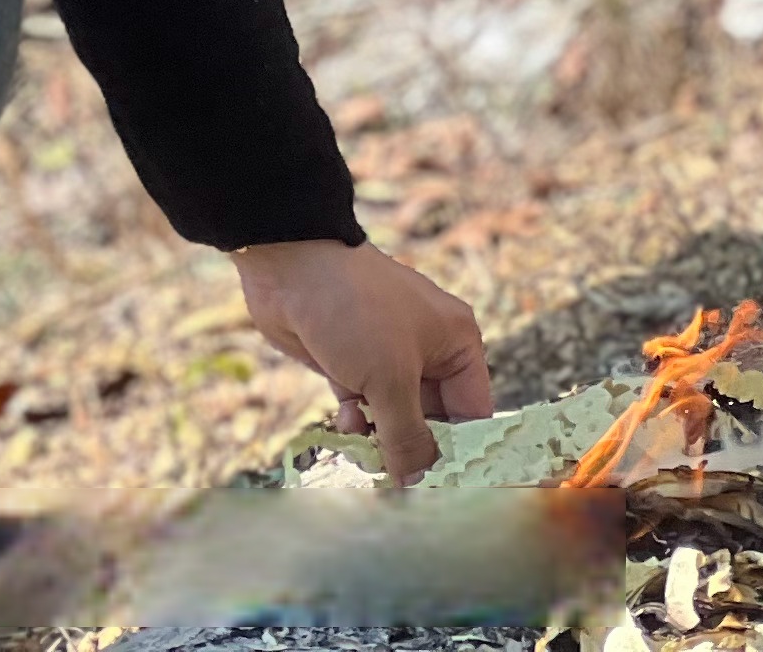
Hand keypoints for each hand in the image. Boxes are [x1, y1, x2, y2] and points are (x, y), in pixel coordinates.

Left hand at [236, 238, 494, 479]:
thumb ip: (407, 438)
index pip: (473, 413)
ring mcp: (388, 359)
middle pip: (434, 422)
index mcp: (456, 343)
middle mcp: (429, 352)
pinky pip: (366, 409)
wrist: (289, 267)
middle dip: (416, 453)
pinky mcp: (352, 365)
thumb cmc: (354, 312)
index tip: (448, 495)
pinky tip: (347, 425)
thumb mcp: (389, 379)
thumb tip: (420, 484)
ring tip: (368, 459)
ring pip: (396, 420)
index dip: (463, 454)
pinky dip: (358, 424)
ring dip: (382, 442)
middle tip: (400, 489)